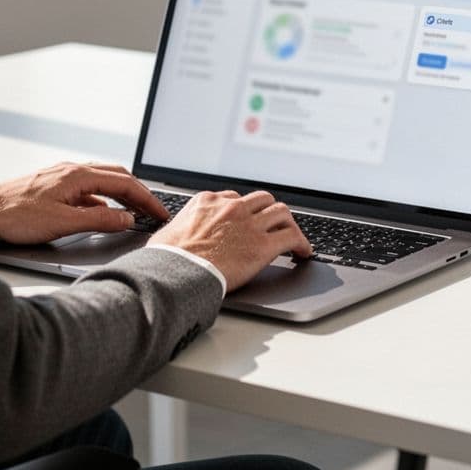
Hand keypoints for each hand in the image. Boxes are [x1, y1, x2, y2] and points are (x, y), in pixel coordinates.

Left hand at [0, 162, 168, 244]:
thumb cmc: (15, 215)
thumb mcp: (63, 223)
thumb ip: (99, 221)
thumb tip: (126, 219)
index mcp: (78, 175)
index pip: (124, 183)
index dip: (147, 199)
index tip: (160, 212)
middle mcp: (72, 171)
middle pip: (117, 177)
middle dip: (139, 193)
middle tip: (155, 210)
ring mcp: (62, 177)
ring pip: (102, 182)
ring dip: (122, 195)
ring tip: (135, 211)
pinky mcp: (54, 187)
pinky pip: (88, 190)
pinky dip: (103, 200)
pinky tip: (103, 214)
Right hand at [149, 190, 311, 291]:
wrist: (177, 272)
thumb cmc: (167, 258)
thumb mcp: (168, 232)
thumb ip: (180, 228)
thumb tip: (173, 237)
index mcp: (208, 202)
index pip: (234, 197)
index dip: (244, 210)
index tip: (247, 219)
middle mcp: (232, 208)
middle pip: (262, 199)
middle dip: (269, 211)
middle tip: (273, 223)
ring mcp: (250, 225)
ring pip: (281, 212)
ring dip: (287, 223)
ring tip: (291, 235)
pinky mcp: (263, 246)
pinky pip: (292, 237)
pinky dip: (301, 243)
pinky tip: (303, 252)